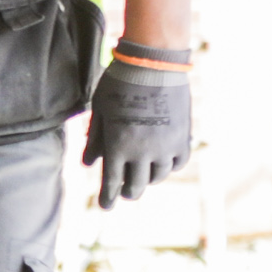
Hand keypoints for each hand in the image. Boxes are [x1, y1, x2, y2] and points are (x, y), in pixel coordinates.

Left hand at [85, 51, 191, 207]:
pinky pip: (178, 162)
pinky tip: (163, 161)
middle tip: (125, 192)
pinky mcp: (182, 138)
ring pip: (158, 176)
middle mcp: (142, 153)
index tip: (106, 207)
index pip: (111, 182)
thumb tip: (88, 164)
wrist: (154, 64)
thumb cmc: (120, 83)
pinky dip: (169, 165)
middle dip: (128, 192)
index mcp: (118, 146)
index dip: (107, 198)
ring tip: (143, 173)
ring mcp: (165, 147)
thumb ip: (95, 139)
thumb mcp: (101, 109)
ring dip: (148, 178)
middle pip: (136, 186)